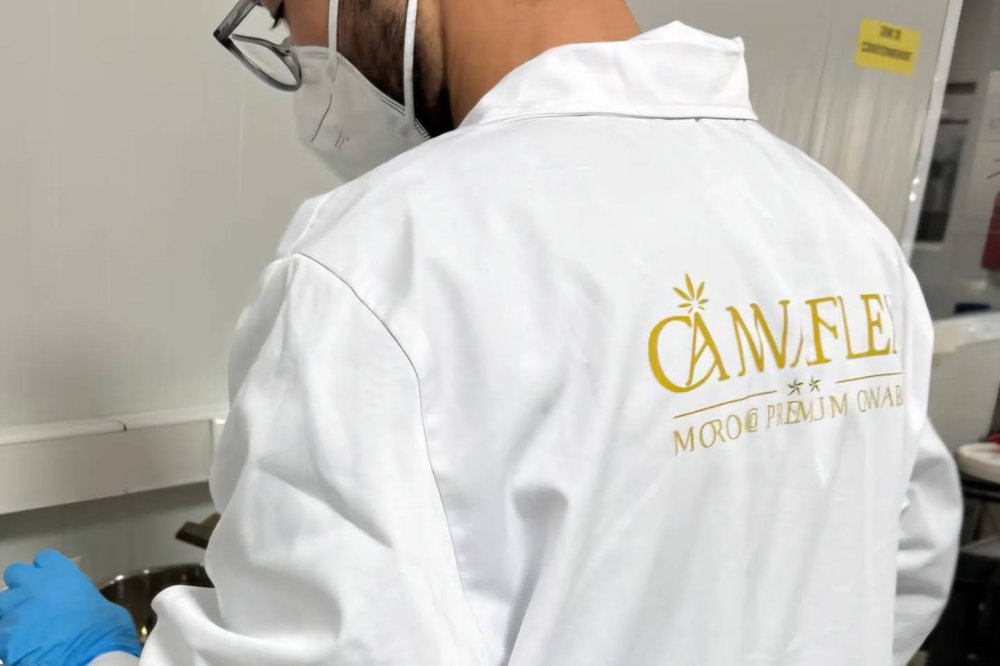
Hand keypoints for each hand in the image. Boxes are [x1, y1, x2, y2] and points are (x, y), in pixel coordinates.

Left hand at [0, 550, 140, 665]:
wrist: (91, 662)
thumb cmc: (106, 633)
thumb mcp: (106, 607)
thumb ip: (87, 599)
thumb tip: (83, 606)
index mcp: (62, 574)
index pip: (45, 558)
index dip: (48, 569)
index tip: (53, 581)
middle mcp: (34, 587)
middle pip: (15, 573)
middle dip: (23, 586)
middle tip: (34, 601)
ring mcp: (15, 612)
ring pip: (0, 603)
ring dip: (10, 611)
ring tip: (22, 626)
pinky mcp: (3, 638)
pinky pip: (0, 633)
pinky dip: (7, 638)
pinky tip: (20, 645)